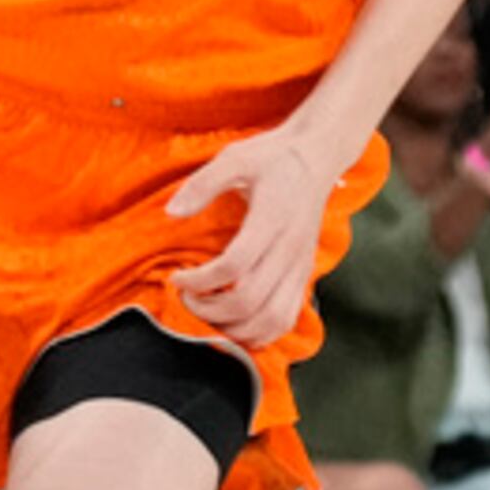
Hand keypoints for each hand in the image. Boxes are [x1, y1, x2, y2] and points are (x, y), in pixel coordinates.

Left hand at [167, 126, 344, 349]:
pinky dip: (259, 333)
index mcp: (272, 220)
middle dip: (210, 310)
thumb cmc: (273, 157)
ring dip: (233, 328)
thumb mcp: (235, 157)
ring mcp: (300, 267)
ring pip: (270, 320)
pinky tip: (235, 322)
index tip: (177, 278)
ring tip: (208, 313)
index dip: (199, 281)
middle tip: (187, 299)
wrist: (318, 158)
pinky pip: (285, 320)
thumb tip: (171, 212)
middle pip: (250, 301)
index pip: (233, 266)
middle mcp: (290, 250)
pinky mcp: (304, 276)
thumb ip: (202, 184)